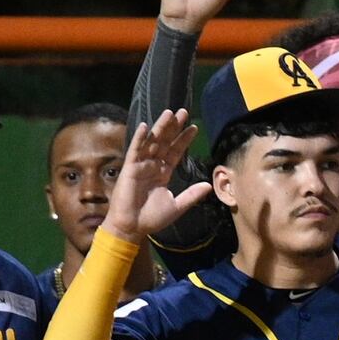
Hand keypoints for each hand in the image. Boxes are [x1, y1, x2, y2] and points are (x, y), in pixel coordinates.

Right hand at [104, 109, 209, 243]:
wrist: (132, 228)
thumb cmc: (151, 219)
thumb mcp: (176, 206)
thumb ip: (191, 195)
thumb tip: (208, 186)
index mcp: (163, 173)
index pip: (175, 152)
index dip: (184, 140)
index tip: (194, 127)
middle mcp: (152, 166)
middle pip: (165, 142)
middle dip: (174, 127)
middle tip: (183, 112)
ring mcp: (141, 165)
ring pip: (152, 142)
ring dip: (160, 127)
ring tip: (169, 113)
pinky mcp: (130, 169)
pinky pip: (135, 150)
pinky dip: (139, 138)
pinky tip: (144, 126)